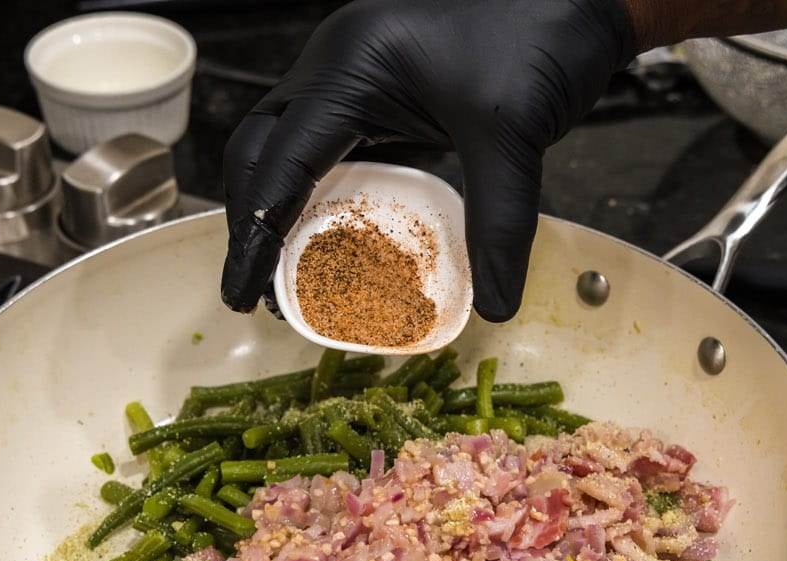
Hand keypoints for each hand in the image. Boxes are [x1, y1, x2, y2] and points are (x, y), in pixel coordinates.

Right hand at [220, 0, 635, 322]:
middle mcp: (339, 64)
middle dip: (252, 221)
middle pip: (263, 151)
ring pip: (293, 148)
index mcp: (350, 67)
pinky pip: (337, 146)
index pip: (278, 163)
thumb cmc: (543, 30)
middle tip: (259, 291)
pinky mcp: (387, 87)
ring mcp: (360, 73)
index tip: (243, 294)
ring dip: (283, 209)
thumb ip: (498, 223)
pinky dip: (327, 193)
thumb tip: (495, 304)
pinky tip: (340, 237)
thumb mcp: (514, 134)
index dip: (255, 235)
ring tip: (290, 275)